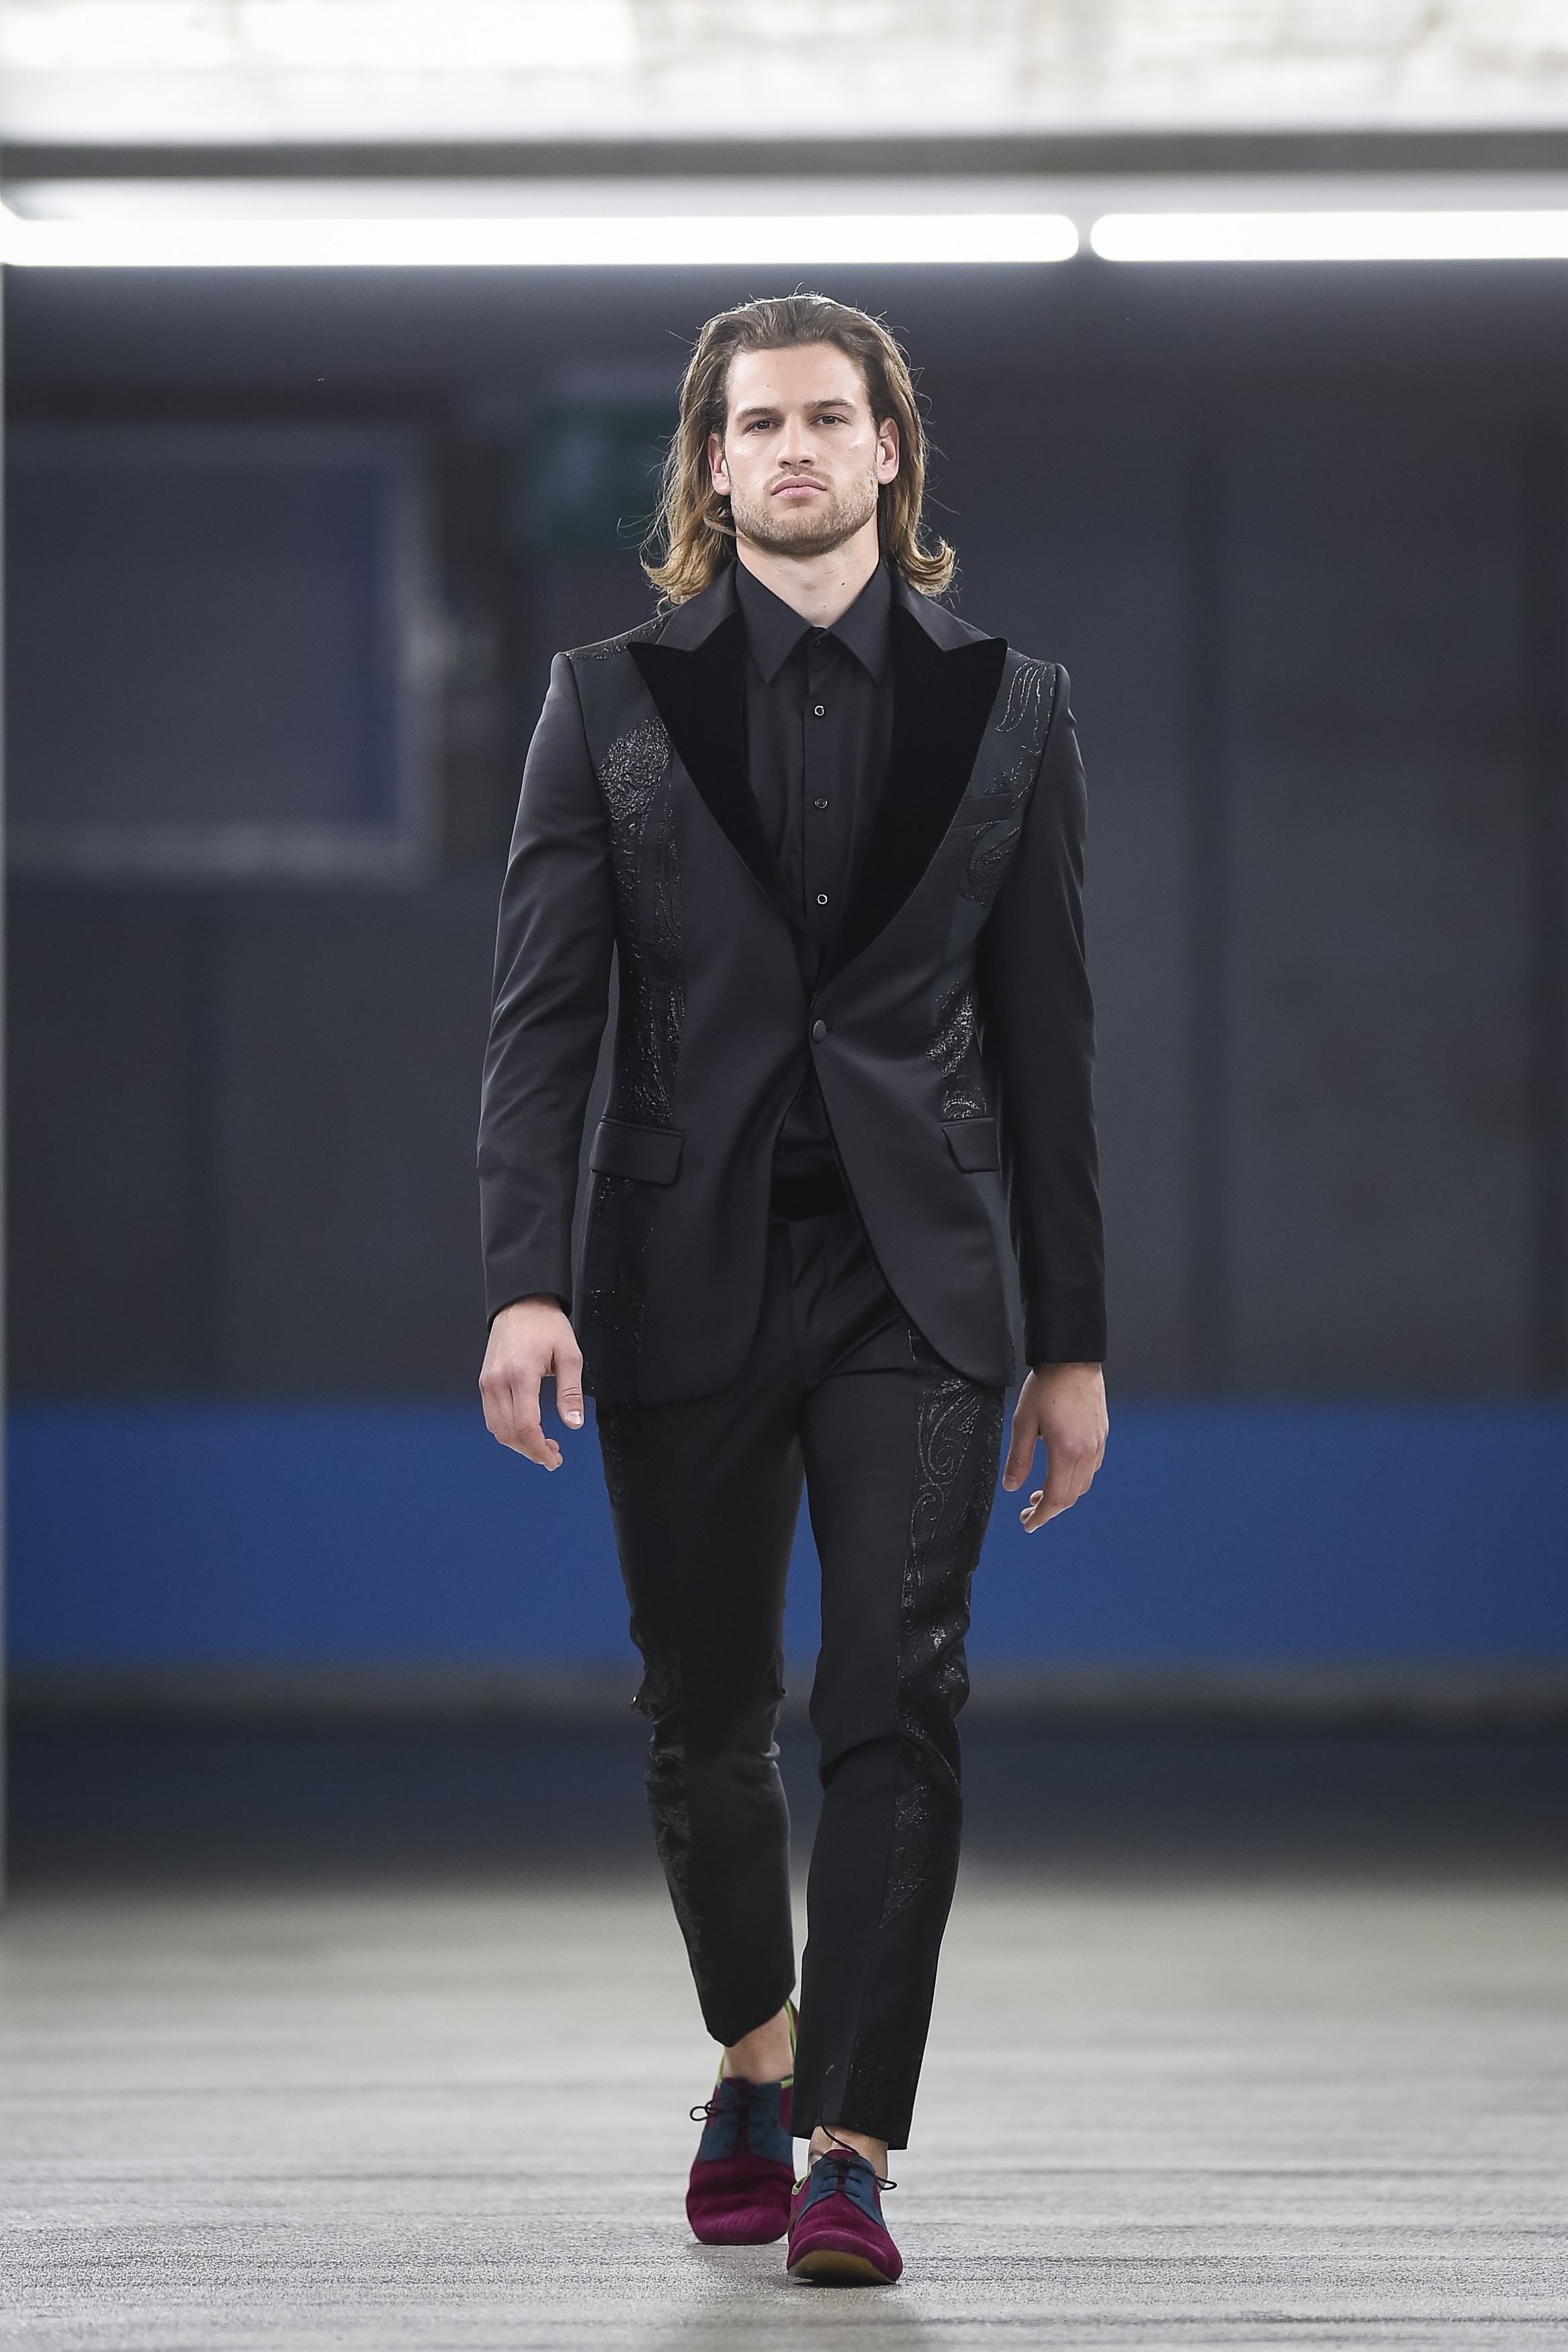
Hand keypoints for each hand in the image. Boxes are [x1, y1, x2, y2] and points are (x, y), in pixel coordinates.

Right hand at [479, 1296, 584, 1468]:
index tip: (555, 1459)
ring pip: (496, 1429)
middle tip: (553, 1456)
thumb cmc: (546, 1324)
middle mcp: (498, 1381)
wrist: (520, 1303)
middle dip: (530, 1451)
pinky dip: (507, 1430)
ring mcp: (487, 1382)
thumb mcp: (569, 1354)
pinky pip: (491, 1416)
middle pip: (508, 1433)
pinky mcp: (484, 1382)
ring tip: (542, 1444)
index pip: (525, 1426)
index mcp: (521, 1375)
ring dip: (518, 1443)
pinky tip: (526, 1429)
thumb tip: (573, 1423)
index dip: (540, 1449)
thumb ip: (571, 1392)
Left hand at [1002, 1362, 1106, 1533]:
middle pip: (1071, 1496)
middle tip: (1028, 1512)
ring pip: (1082, 1485)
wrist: (1074, 1360)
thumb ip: (1018, 1458)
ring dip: (1062, 1495)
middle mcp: (1087, 1452)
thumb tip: (1012, 1487)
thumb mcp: (1023, 1422)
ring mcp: (1098, 1445)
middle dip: (1049, 1509)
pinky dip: (1074, 1480)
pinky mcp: (1101, 1436)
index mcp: (1067, 1451)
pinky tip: (1058, 1473)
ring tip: (1039, 1494)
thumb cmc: (1047, 1386)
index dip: (1042, 1515)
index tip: (1028, 1523)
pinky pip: (1090, 1469)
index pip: (1056, 1498)